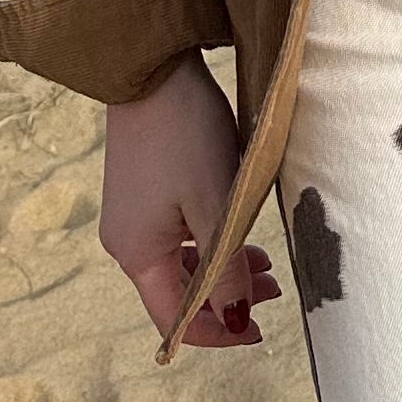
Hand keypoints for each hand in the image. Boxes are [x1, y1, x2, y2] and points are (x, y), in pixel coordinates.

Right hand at [99, 51, 277, 349]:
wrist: (152, 67)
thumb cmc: (184, 134)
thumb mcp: (215, 205)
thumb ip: (227, 268)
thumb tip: (237, 319)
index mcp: (137, 254)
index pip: (174, 318)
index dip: (217, 333)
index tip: (259, 332)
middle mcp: (128, 240)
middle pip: (179, 291)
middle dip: (226, 299)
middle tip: (274, 292)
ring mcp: (133, 214)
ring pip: (182, 261)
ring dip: (222, 269)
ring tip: (265, 265)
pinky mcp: (143, 189)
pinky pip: (178, 234)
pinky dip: (209, 243)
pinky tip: (236, 233)